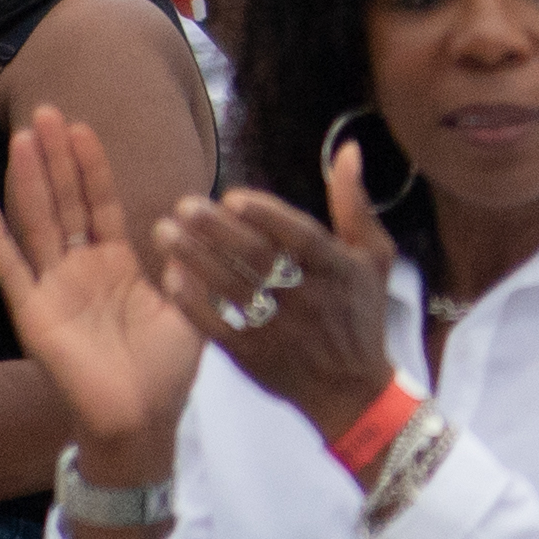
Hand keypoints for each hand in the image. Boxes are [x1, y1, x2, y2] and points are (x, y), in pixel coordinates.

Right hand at [0, 105, 205, 469]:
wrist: (143, 421)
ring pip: (39, 223)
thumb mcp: (191, 306)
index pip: (101, 202)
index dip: (93, 165)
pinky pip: (11, 270)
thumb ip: (188, 264)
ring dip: (29, 182)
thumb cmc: (168, 371)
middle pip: (65, 201)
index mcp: (119, 265)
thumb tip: (189, 222)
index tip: (84, 124)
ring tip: (21, 138)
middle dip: (57, 156)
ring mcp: (54, 290)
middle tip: (45, 110)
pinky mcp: (34, 315)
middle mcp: (82, 270)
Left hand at [151, 135, 412, 434]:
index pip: (300, 237)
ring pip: (233, 289)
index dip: (268, 216)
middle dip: (219, 231)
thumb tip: (346, 148)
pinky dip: (194, 304)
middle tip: (184, 205)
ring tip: (165, 232)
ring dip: (196, 259)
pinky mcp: (254, 356)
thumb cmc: (362, 314)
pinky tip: (170, 278)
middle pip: (259, 259)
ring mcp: (280, 329)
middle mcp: (308, 297)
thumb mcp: (373, 256)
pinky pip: (219, 327)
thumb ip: (354, 204)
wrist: (352, 390)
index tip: (233, 196)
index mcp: (337, 269)